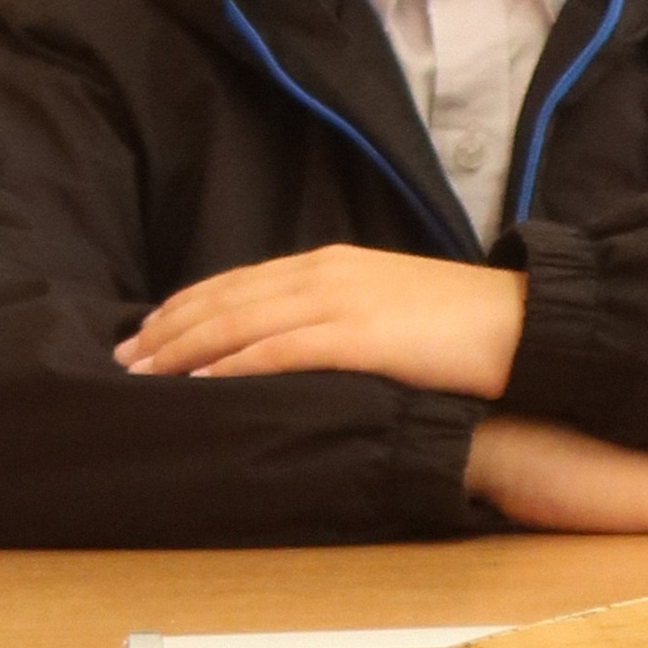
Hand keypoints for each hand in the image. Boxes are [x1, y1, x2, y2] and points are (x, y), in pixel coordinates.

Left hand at [116, 248, 526, 396]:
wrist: (525, 325)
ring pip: (242, 321)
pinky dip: (233, 365)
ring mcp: (343, 301)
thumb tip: (297, 348)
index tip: (145, 332)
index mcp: (332, 265)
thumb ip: (341, 320)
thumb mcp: (389, 311)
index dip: (186, 307)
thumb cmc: (463, 328)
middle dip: (168, 329)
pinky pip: (282, 350)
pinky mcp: (362, 335)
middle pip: (227, 298)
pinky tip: (201, 382)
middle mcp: (327, 273)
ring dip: (184, 349)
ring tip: (143, 374)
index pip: (239, 282)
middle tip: (122, 358)